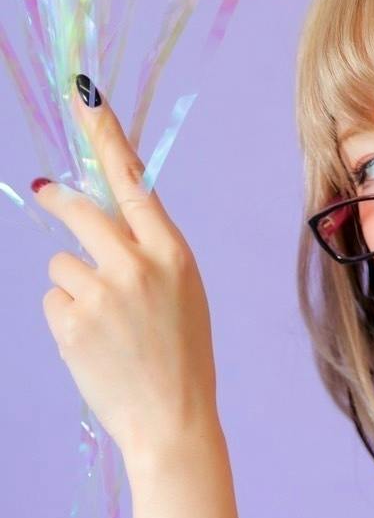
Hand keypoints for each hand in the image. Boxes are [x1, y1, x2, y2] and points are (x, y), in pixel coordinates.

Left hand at [37, 77, 219, 461]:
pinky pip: (53, 299)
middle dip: (60, 201)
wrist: (173, 423)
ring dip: (74, 287)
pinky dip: (66, 319)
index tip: (83, 95)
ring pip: (62, 263)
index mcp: (174, 254)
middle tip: (45, 191)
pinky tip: (94, 346)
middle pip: (79, 209)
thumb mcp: (184, 295)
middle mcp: (137, 264)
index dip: (106, 134)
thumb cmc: (183, 359)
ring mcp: (101, 292)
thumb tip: (99, 217)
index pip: (133, 180)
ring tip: (106, 328)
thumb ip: (149, 253)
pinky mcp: (71, 321)